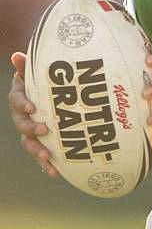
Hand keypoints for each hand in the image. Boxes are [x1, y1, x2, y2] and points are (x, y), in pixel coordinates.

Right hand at [8, 52, 58, 176]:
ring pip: (29, 142)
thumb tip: (16, 56)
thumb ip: (31, 65)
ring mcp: (31, 130)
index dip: (22, 103)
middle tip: (44, 130)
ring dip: (37, 150)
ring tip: (48, 156)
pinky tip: (54, 172)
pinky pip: (41, 155)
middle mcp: (22, 115)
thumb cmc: (50, 79)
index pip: (15, 100)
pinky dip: (46, 164)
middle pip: (21, 124)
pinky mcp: (42, 142)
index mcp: (21, 96)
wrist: (59, 94)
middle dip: (31, 128)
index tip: (31, 107)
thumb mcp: (42, 71)